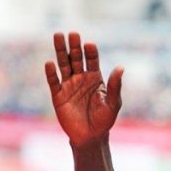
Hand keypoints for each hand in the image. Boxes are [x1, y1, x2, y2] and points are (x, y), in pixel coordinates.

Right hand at [44, 32, 123, 146]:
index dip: (91, 52)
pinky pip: (53, 82)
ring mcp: (69, 85)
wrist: (90, 136)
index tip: (89, 44)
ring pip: (63, 64)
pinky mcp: (58, 95)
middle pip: (76, 58)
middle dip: (74, 46)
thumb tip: (121, 67)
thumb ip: (115, 86)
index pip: (92, 60)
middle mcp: (81, 78)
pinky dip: (51, 73)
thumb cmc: (105, 120)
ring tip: (58, 36)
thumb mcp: (113, 103)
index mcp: (95, 78)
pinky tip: (50, 63)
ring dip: (61, 51)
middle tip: (72, 33)